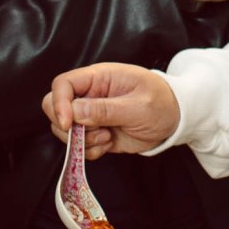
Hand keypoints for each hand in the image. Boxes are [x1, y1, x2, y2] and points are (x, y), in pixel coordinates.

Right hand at [43, 63, 179, 158]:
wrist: (175, 119)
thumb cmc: (161, 103)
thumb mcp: (138, 106)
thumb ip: (106, 109)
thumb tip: (75, 111)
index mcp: (99, 78)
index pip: (63, 84)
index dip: (59, 103)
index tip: (68, 124)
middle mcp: (90, 95)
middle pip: (54, 107)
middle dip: (66, 125)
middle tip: (92, 132)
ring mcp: (90, 115)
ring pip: (64, 130)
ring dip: (81, 140)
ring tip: (107, 137)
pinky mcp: (95, 133)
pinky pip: (79, 145)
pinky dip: (90, 150)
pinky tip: (109, 144)